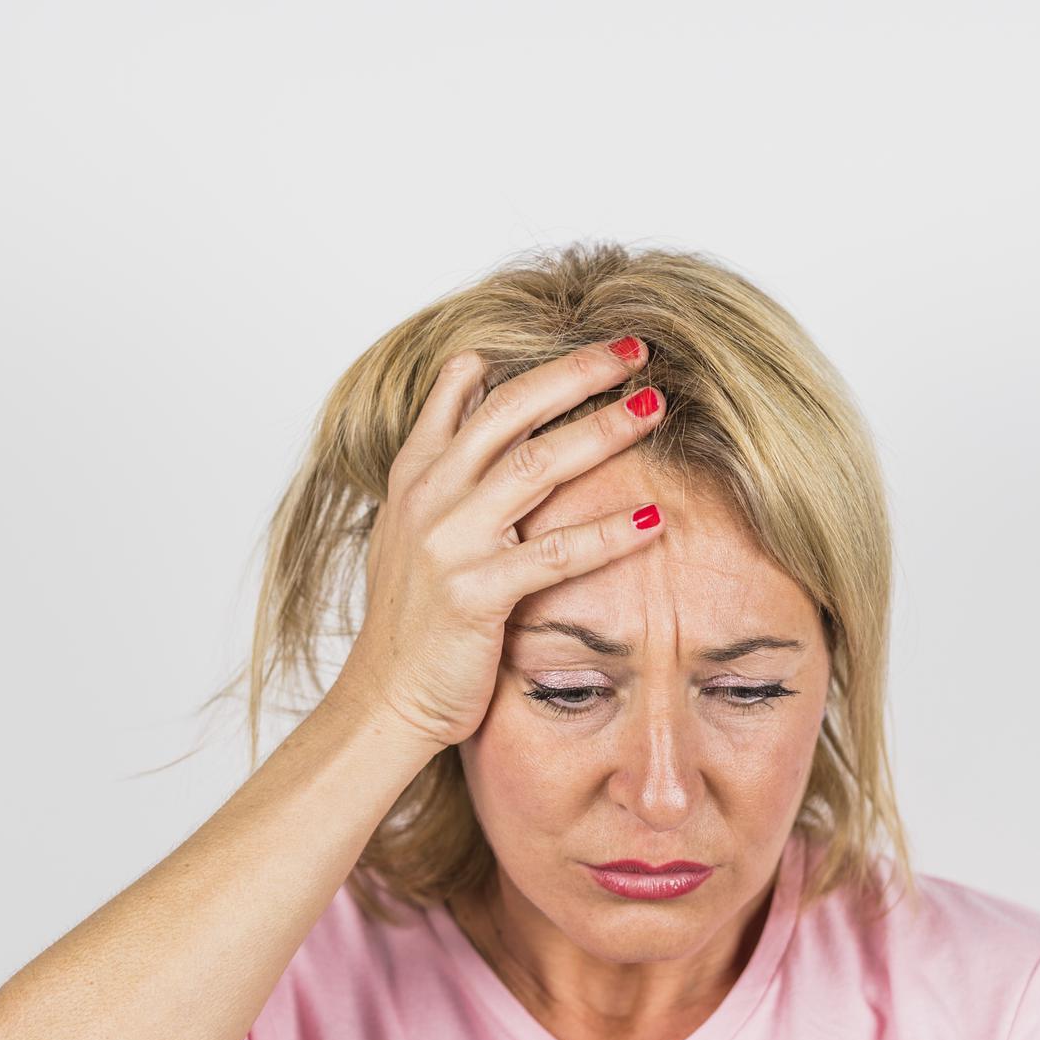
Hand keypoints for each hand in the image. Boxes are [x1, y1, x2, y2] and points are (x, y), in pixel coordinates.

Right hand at [336, 339, 665, 757]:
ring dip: (602, 431)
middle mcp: (429, 497)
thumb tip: (469, 372)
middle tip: (638, 349)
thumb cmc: (411, 616)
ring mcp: (450, 543)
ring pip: (536, 465)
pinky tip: (652, 519)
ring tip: (654, 407)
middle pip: (513, 410)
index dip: (539, 360)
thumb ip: (440, 448)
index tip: (600, 340)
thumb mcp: (411, 519)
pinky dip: (607, 533)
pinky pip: (553, 554)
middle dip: (579, 372)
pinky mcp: (476, 595)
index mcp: (415, 474)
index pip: (471, 392)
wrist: (384, 699)